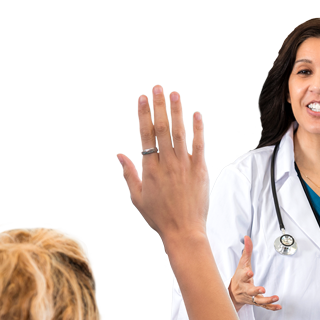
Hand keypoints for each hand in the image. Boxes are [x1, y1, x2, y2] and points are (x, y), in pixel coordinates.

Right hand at [118, 85, 207, 242]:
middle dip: (159, 106)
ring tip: (175, 94)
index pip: (146, 135)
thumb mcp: (138, 197)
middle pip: (162, 129)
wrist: (184, 231)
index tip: (141, 99)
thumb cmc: (160, 217)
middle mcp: (168, 164)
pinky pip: (199, 146)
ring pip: (180, 133)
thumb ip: (129, 174)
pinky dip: (198, 129)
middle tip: (157, 88)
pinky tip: (196, 115)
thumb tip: (120, 155)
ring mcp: (185, 166)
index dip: (143, 115)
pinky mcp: (200, 170)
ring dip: (177, 112)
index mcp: (151, 170)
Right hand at [229, 236, 281, 310]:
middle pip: (250, 291)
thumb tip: (247, 237)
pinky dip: (271, 307)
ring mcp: (251, 297)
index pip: (242, 276)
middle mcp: (245, 289)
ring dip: (267, 300)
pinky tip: (279, 306)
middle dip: (255, 290)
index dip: (246, 274)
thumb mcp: (242, 264)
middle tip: (262, 289)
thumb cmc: (238, 276)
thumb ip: (246, 251)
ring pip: (258, 301)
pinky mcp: (256, 302)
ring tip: (275, 298)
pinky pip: (264, 306)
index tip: (250, 272)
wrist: (233, 294)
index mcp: (241, 279)